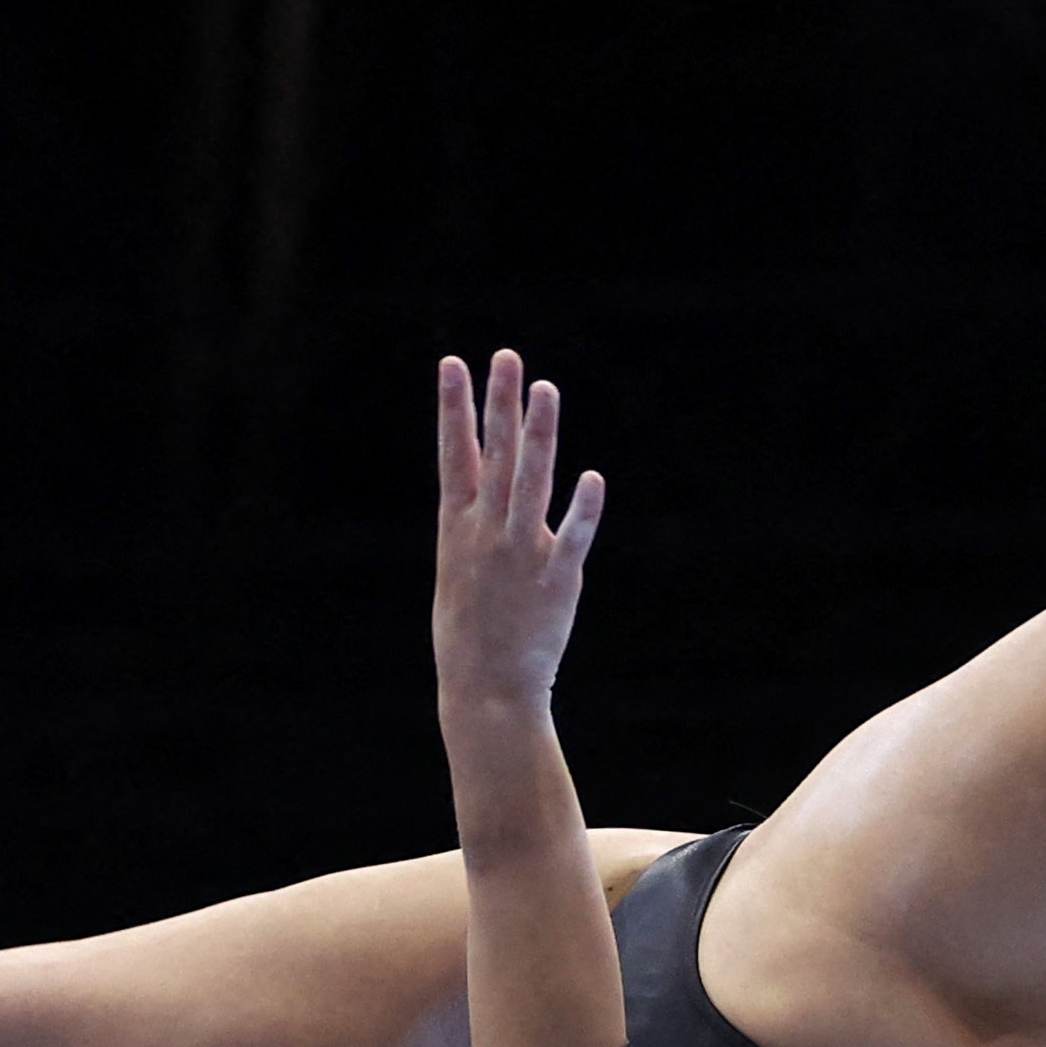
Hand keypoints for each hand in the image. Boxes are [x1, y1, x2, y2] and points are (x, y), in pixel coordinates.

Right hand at [431, 349, 603, 718]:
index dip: (454, 407)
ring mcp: (520, 554)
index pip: (455, 454)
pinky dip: (582, 510)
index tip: (452, 363)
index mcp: (458, 527)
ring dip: (538, 434)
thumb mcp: (458, 567)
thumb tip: (483, 480)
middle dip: (498, 402)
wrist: (485, 689)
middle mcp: (486, 532)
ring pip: (530, 482)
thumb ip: (475, 521)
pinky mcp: (556, 579)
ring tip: (545, 389)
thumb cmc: (469, 632)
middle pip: (495, 455)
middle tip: (506, 356)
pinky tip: (592, 479)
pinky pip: (572, 538)